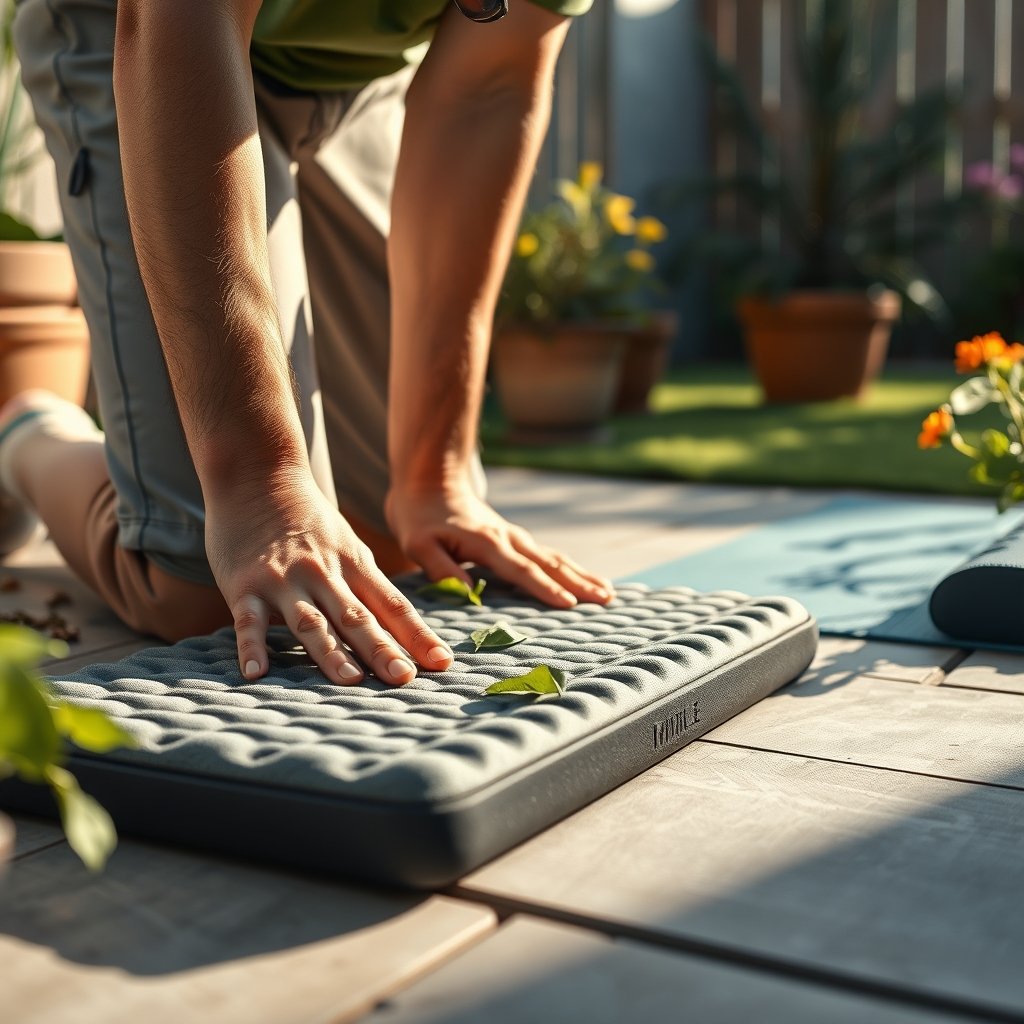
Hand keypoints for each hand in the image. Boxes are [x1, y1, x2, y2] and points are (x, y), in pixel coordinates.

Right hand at [205, 470, 453, 684]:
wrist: (258, 475)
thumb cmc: (309, 520)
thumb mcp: (349, 546)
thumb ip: (370, 587)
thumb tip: (404, 628)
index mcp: (355, 566)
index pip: (393, 606)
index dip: (418, 635)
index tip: (442, 662)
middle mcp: (324, 574)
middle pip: (358, 617)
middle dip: (382, 649)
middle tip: (405, 679)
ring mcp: (284, 581)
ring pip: (311, 621)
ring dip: (330, 652)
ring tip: (351, 680)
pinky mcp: (244, 586)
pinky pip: (248, 621)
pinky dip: (252, 647)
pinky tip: (257, 673)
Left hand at [386, 485, 614, 607]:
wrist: (430, 482)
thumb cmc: (420, 517)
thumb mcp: (418, 544)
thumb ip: (442, 569)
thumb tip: (469, 594)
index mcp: (487, 543)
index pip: (521, 570)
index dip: (545, 588)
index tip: (570, 604)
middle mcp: (508, 539)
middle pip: (550, 563)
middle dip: (580, 582)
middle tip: (608, 599)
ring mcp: (515, 537)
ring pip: (555, 558)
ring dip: (581, 575)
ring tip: (608, 592)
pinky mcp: (514, 539)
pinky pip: (547, 556)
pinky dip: (569, 568)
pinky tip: (583, 579)